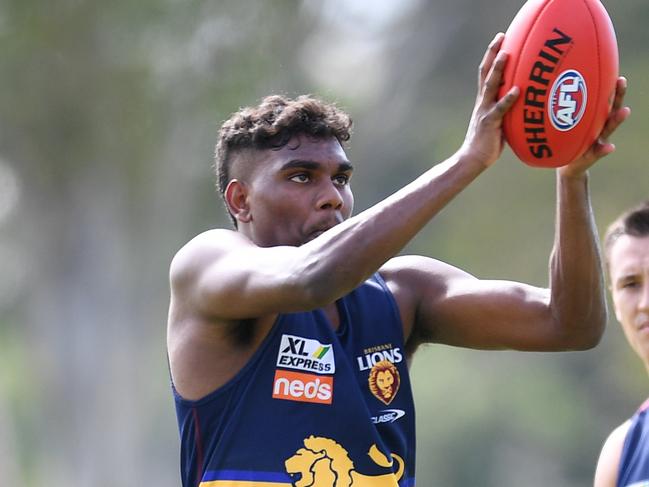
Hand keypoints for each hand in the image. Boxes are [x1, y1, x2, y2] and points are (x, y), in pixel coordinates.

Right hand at [459, 33, 518, 167]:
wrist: (471, 160)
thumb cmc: (486, 144)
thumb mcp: (498, 122)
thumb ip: (506, 110)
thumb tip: (522, 103)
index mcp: (483, 101)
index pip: (485, 73)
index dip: (491, 56)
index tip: (500, 40)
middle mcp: (482, 102)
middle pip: (486, 73)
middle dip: (493, 54)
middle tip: (501, 36)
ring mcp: (485, 111)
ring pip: (490, 86)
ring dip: (499, 69)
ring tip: (507, 54)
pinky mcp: (490, 123)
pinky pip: (500, 109)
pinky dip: (508, 98)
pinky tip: (516, 89)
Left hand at [559, 76, 630, 177]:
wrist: (567, 165)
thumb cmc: (563, 141)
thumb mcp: (560, 127)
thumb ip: (556, 113)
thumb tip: (538, 89)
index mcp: (592, 118)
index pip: (601, 98)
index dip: (605, 85)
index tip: (610, 69)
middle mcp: (599, 126)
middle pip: (610, 108)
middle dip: (616, 95)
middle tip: (620, 81)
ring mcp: (597, 140)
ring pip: (609, 128)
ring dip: (617, 119)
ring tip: (625, 111)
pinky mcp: (592, 155)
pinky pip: (598, 152)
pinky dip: (604, 149)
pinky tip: (610, 147)